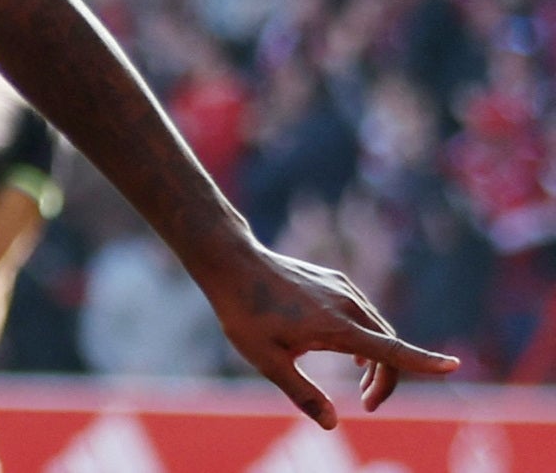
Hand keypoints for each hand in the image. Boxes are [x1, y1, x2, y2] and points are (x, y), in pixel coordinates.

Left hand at [207, 244, 457, 427]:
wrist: (232, 261)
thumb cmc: (245, 313)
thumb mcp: (267, 361)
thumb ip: (302, 393)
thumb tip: (332, 424)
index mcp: (337, 326)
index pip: (391, 349)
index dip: (424, 362)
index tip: (453, 366)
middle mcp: (347, 304)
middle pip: (389, 346)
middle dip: (387, 379)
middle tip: (367, 405)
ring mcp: (342, 289)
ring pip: (379, 328)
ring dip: (378, 359)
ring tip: (362, 384)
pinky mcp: (334, 281)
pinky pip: (364, 313)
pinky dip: (369, 337)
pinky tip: (353, 353)